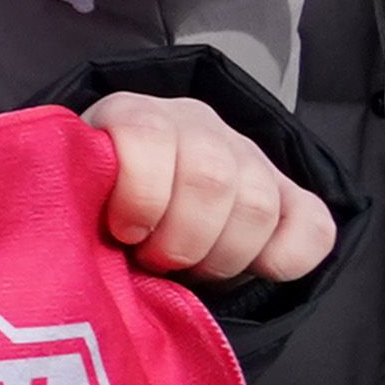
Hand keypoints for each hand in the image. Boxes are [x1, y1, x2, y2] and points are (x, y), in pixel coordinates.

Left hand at [83, 92, 334, 291]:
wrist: (128, 205)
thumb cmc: (93, 211)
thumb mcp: (72, 200)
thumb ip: (73, 204)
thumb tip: (72, 238)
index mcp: (133, 115)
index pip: (148, 134)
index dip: (139, 194)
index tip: (123, 233)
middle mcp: (195, 124)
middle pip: (212, 177)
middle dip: (181, 239)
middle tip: (155, 261)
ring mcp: (247, 155)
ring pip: (259, 205)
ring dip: (222, 256)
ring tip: (190, 268)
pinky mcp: (288, 193)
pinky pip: (313, 225)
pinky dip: (286, 258)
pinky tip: (254, 270)